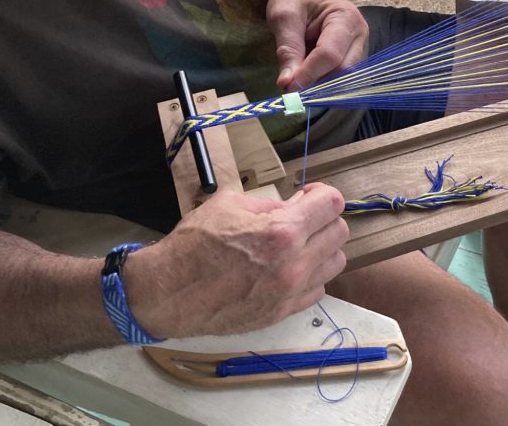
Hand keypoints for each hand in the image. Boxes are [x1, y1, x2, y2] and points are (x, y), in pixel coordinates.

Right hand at [126, 183, 348, 337]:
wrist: (167, 293)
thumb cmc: (193, 244)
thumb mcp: (229, 205)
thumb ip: (270, 205)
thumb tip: (294, 206)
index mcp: (282, 232)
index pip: (333, 204)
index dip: (322, 194)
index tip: (307, 196)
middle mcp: (294, 264)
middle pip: (340, 232)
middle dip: (324, 219)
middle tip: (302, 218)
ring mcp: (290, 292)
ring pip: (336, 262)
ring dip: (323, 248)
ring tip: (299, 245)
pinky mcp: (283, 312)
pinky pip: (318, 289)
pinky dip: (311, 275)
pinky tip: (289, 269)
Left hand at [266, 0, 368, 90]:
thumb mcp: (284, 16)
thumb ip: (287, 49)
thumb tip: (287, 85)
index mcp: (346, 18)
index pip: (330, 55)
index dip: (309, 74)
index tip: (287, 86)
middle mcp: (359, 35)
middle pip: (343, 71)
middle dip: (317, 83)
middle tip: (291, 88)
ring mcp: (360, 46)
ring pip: (344, 78)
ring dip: (320, 85)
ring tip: (298, 81)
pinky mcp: (354, 56)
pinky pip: (342, 76)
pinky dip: (324, 81)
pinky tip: (308, 77)